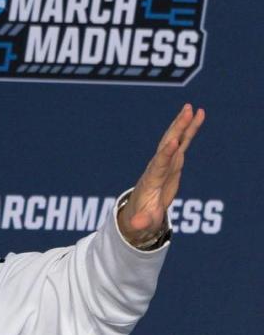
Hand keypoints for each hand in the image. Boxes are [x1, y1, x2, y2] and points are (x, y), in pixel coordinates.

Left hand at [118, 103, 204, 246]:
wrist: (138, 213)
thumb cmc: (142, 218)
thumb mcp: (142, 223)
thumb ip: (141, 223)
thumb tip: (138, 226)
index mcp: (151, 181)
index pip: (159, 165)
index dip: (166, 155)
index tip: (174, 142)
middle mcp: (157, 167)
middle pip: (167, 146)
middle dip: (176, 129)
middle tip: (185, 112)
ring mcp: (165, 163)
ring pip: (175, 140)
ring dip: (183, 124)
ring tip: (191, 108)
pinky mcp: (173, 163)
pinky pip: (183, 143)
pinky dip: (190, 130)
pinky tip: (198, 116)